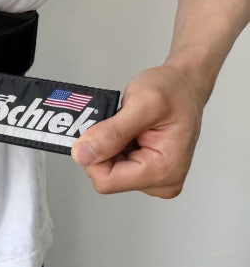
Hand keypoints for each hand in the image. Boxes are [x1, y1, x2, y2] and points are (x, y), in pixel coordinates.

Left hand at [71, 66, 203, 197]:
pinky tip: (127, 132)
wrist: (184, 85)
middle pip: (105, 177)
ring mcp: (153, 179)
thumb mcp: (142, 103)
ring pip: (106, 171)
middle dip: (103, 148)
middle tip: (119, 125)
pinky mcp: (145, 172)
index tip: (103, 130)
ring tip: (127, 127)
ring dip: (108, 146)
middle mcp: (161, 181)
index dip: (95, 154)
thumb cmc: (173, 91)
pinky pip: (112, 165)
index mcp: (164, 170)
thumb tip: (82, 155)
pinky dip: (113, 146)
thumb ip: (111, 132)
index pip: (106, 180)